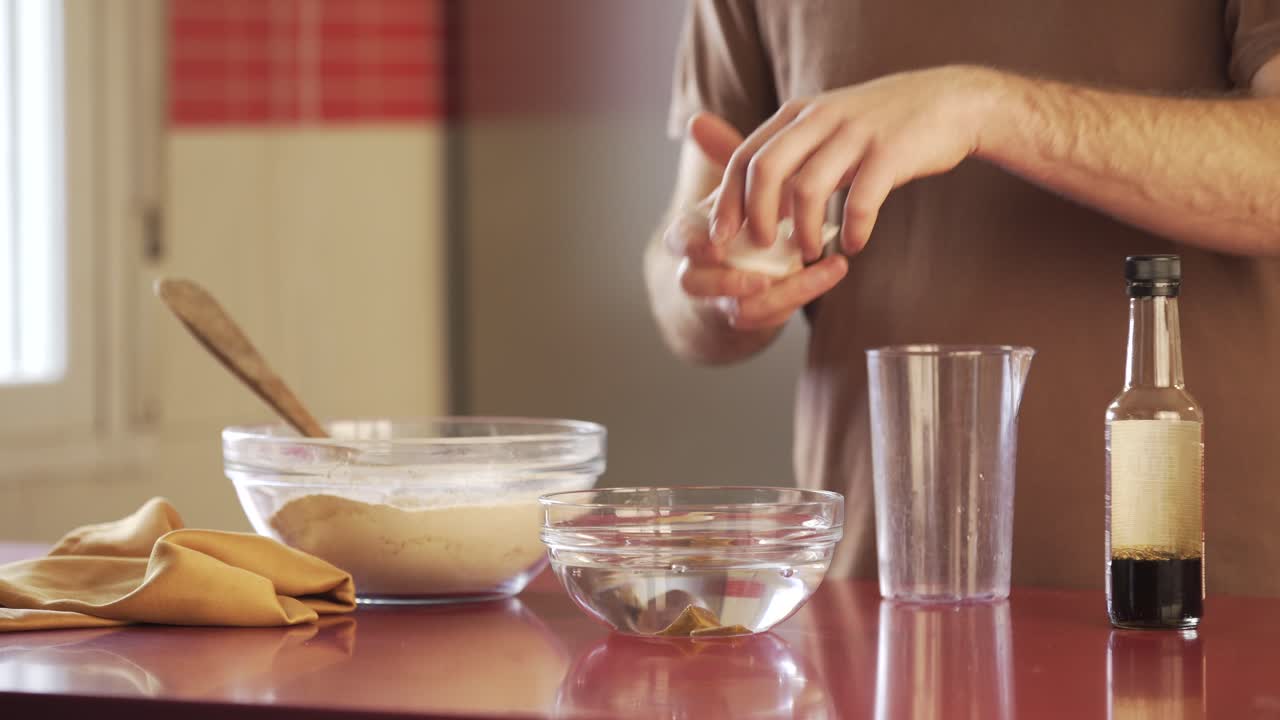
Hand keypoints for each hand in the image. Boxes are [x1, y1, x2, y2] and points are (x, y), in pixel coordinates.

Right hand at [667, 113, 848, 330]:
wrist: (757, 263)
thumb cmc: (745, 218)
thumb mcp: (740, 187)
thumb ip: (726, 157)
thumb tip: (698, 120)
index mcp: (693, 238)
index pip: (678, 241)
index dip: (692, 243)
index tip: (720, 238)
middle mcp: (703, 273)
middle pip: (694, 284)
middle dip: (725, 282)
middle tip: (762, 275)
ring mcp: (730, 299)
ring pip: (744, 309)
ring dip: (784, 292)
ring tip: (823, 265)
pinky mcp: (759, 314)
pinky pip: (777, 313)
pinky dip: (808, 290)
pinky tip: (837, 266)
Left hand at [707, 66, 1004, 257]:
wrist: (951, 102)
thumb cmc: (881, 126)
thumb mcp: (828, 127)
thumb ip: (791, 158)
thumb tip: (750, 206)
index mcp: (799, 113)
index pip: (745, 156)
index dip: (727, 200)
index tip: (721, 237)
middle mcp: (821, 117)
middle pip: (766, 169)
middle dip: (756, 216)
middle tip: (762, 249)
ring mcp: (855, 133)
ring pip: (808, 188)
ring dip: (803, 231)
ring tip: (810, 254)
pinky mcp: (890, 152)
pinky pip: (859, 201)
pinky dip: (852, 230)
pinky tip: (854, 245)